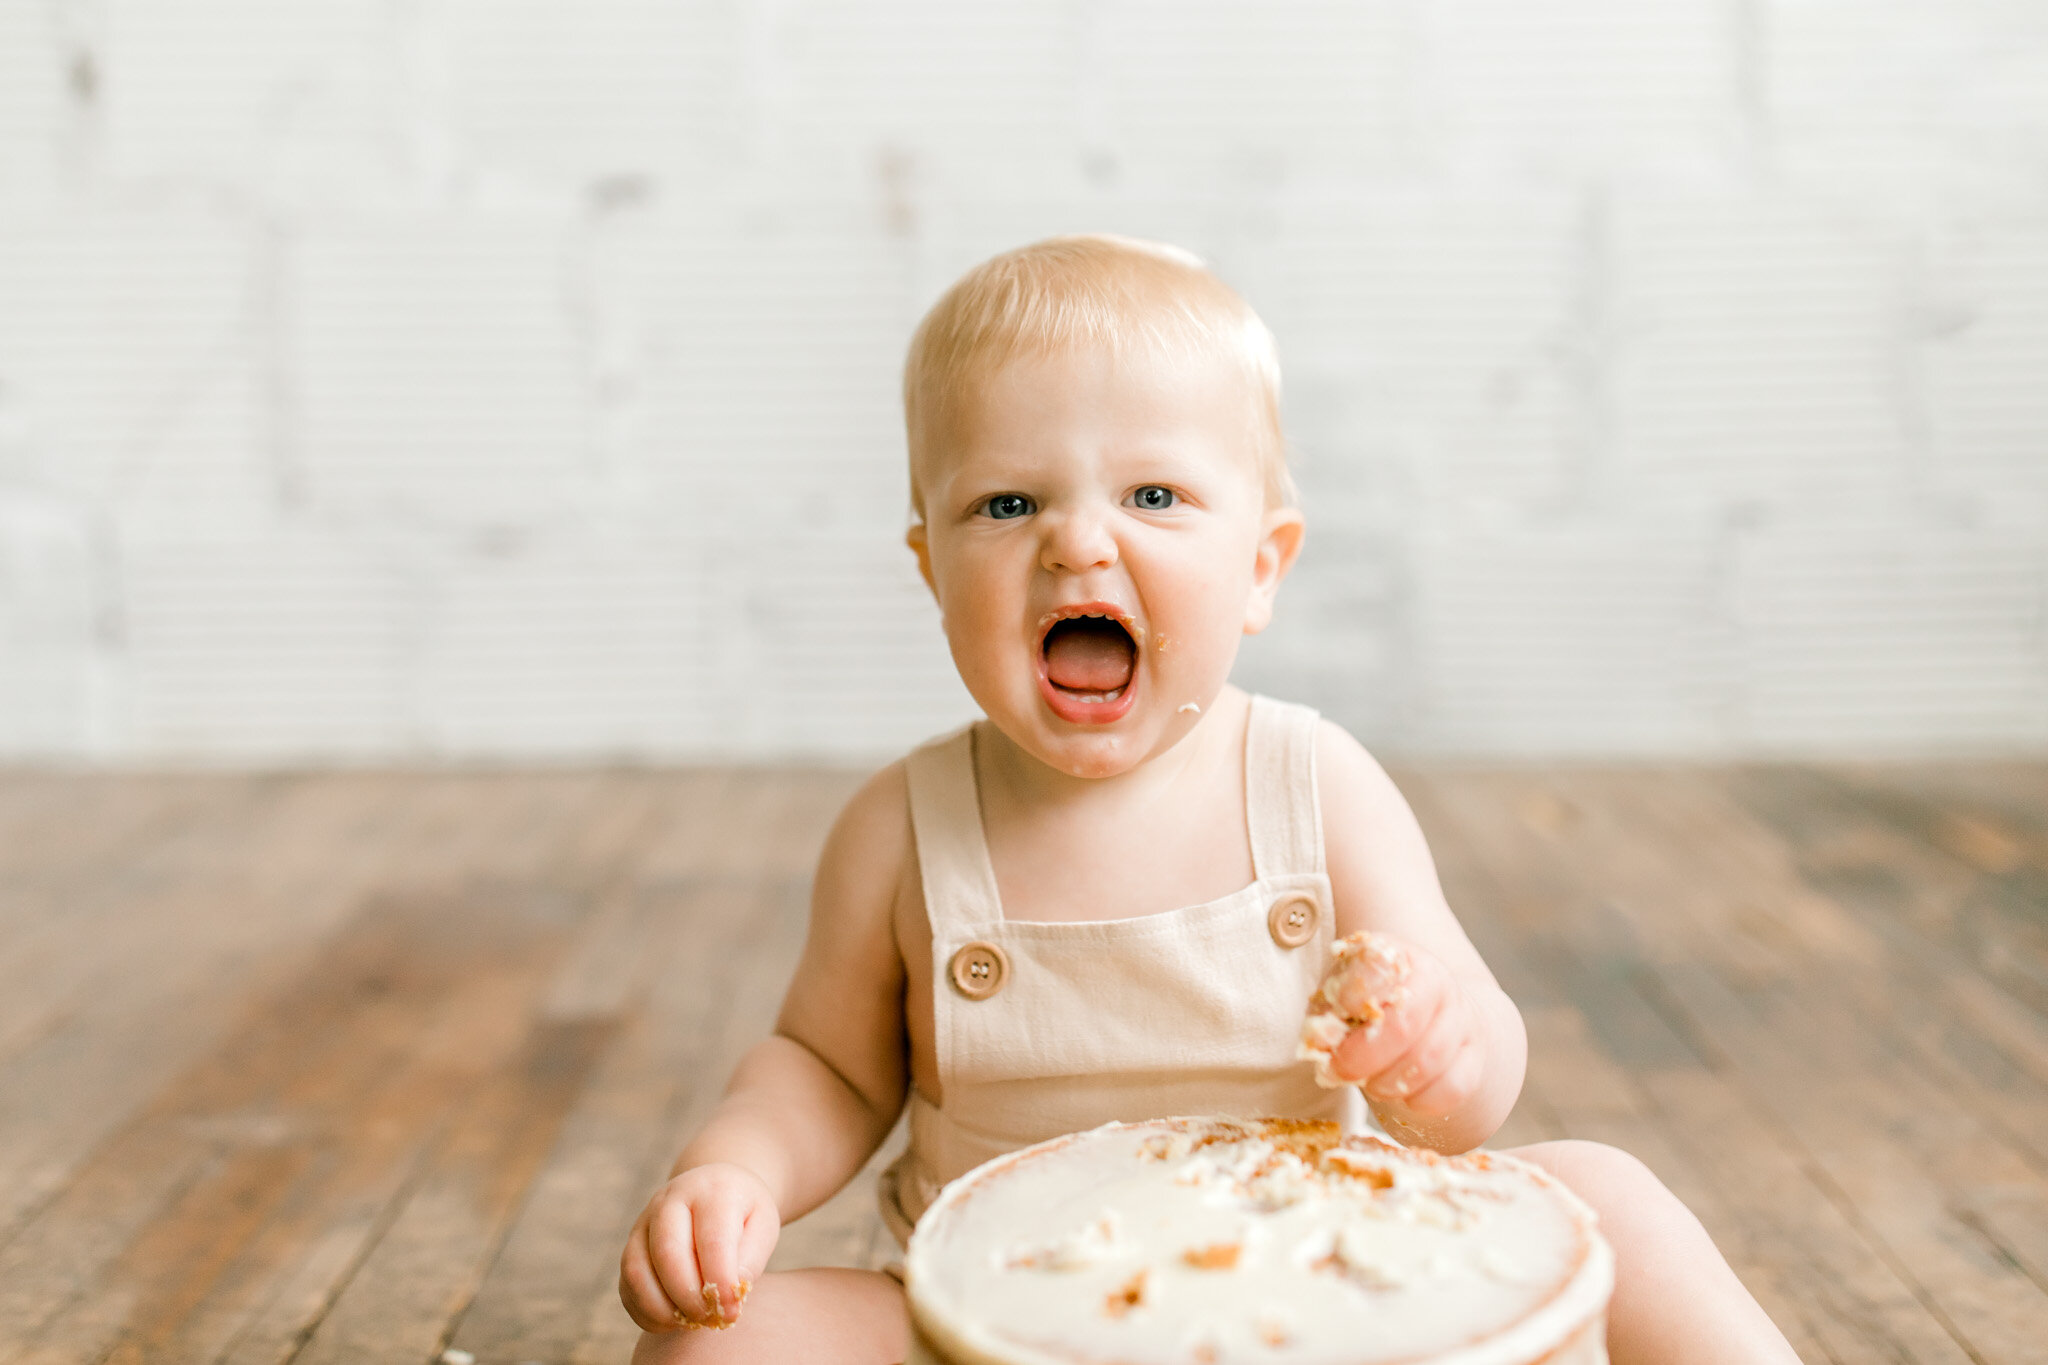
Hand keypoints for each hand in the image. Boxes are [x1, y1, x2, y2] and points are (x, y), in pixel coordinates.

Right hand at [619, 1162, 780, 1332]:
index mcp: (711, 1191)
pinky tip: (673, 1320)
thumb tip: (728, 1296)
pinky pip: (627, 1287)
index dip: (720, 1281)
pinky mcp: (630, 1246)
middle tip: (711, 1319)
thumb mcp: (763, 1225)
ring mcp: (643, 1222)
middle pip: (667, 1253)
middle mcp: (669, 1200)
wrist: (715, 1188)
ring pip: (637, 1271)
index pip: (712, 1240)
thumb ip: (751, 1259)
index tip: (732, 1310)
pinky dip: (647, 1313)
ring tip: (692, 1321)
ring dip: (663, 1309)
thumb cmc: (743, 1213)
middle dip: (689, 1297)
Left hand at [1319, 934, 1485, 1119]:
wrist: (1436, 1016)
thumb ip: (1328, 1013)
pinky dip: (1422, 1100)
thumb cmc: (1376, 1008)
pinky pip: (1453, 1087)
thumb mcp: (1345, 997)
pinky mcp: (1475, 1057)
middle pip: (1403, 1024)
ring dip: (1390, 1082)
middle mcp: (1436, 980)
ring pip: (1429, 1059)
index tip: (1339, 1017)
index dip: (1352, 998)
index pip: (1376, 969)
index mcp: (1396, 956)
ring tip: (1372, 1084)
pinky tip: (1405, 1095)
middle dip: (1363, 1057)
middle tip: (1341, 1070)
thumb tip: (1321, 1041)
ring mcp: (1461, 1018)